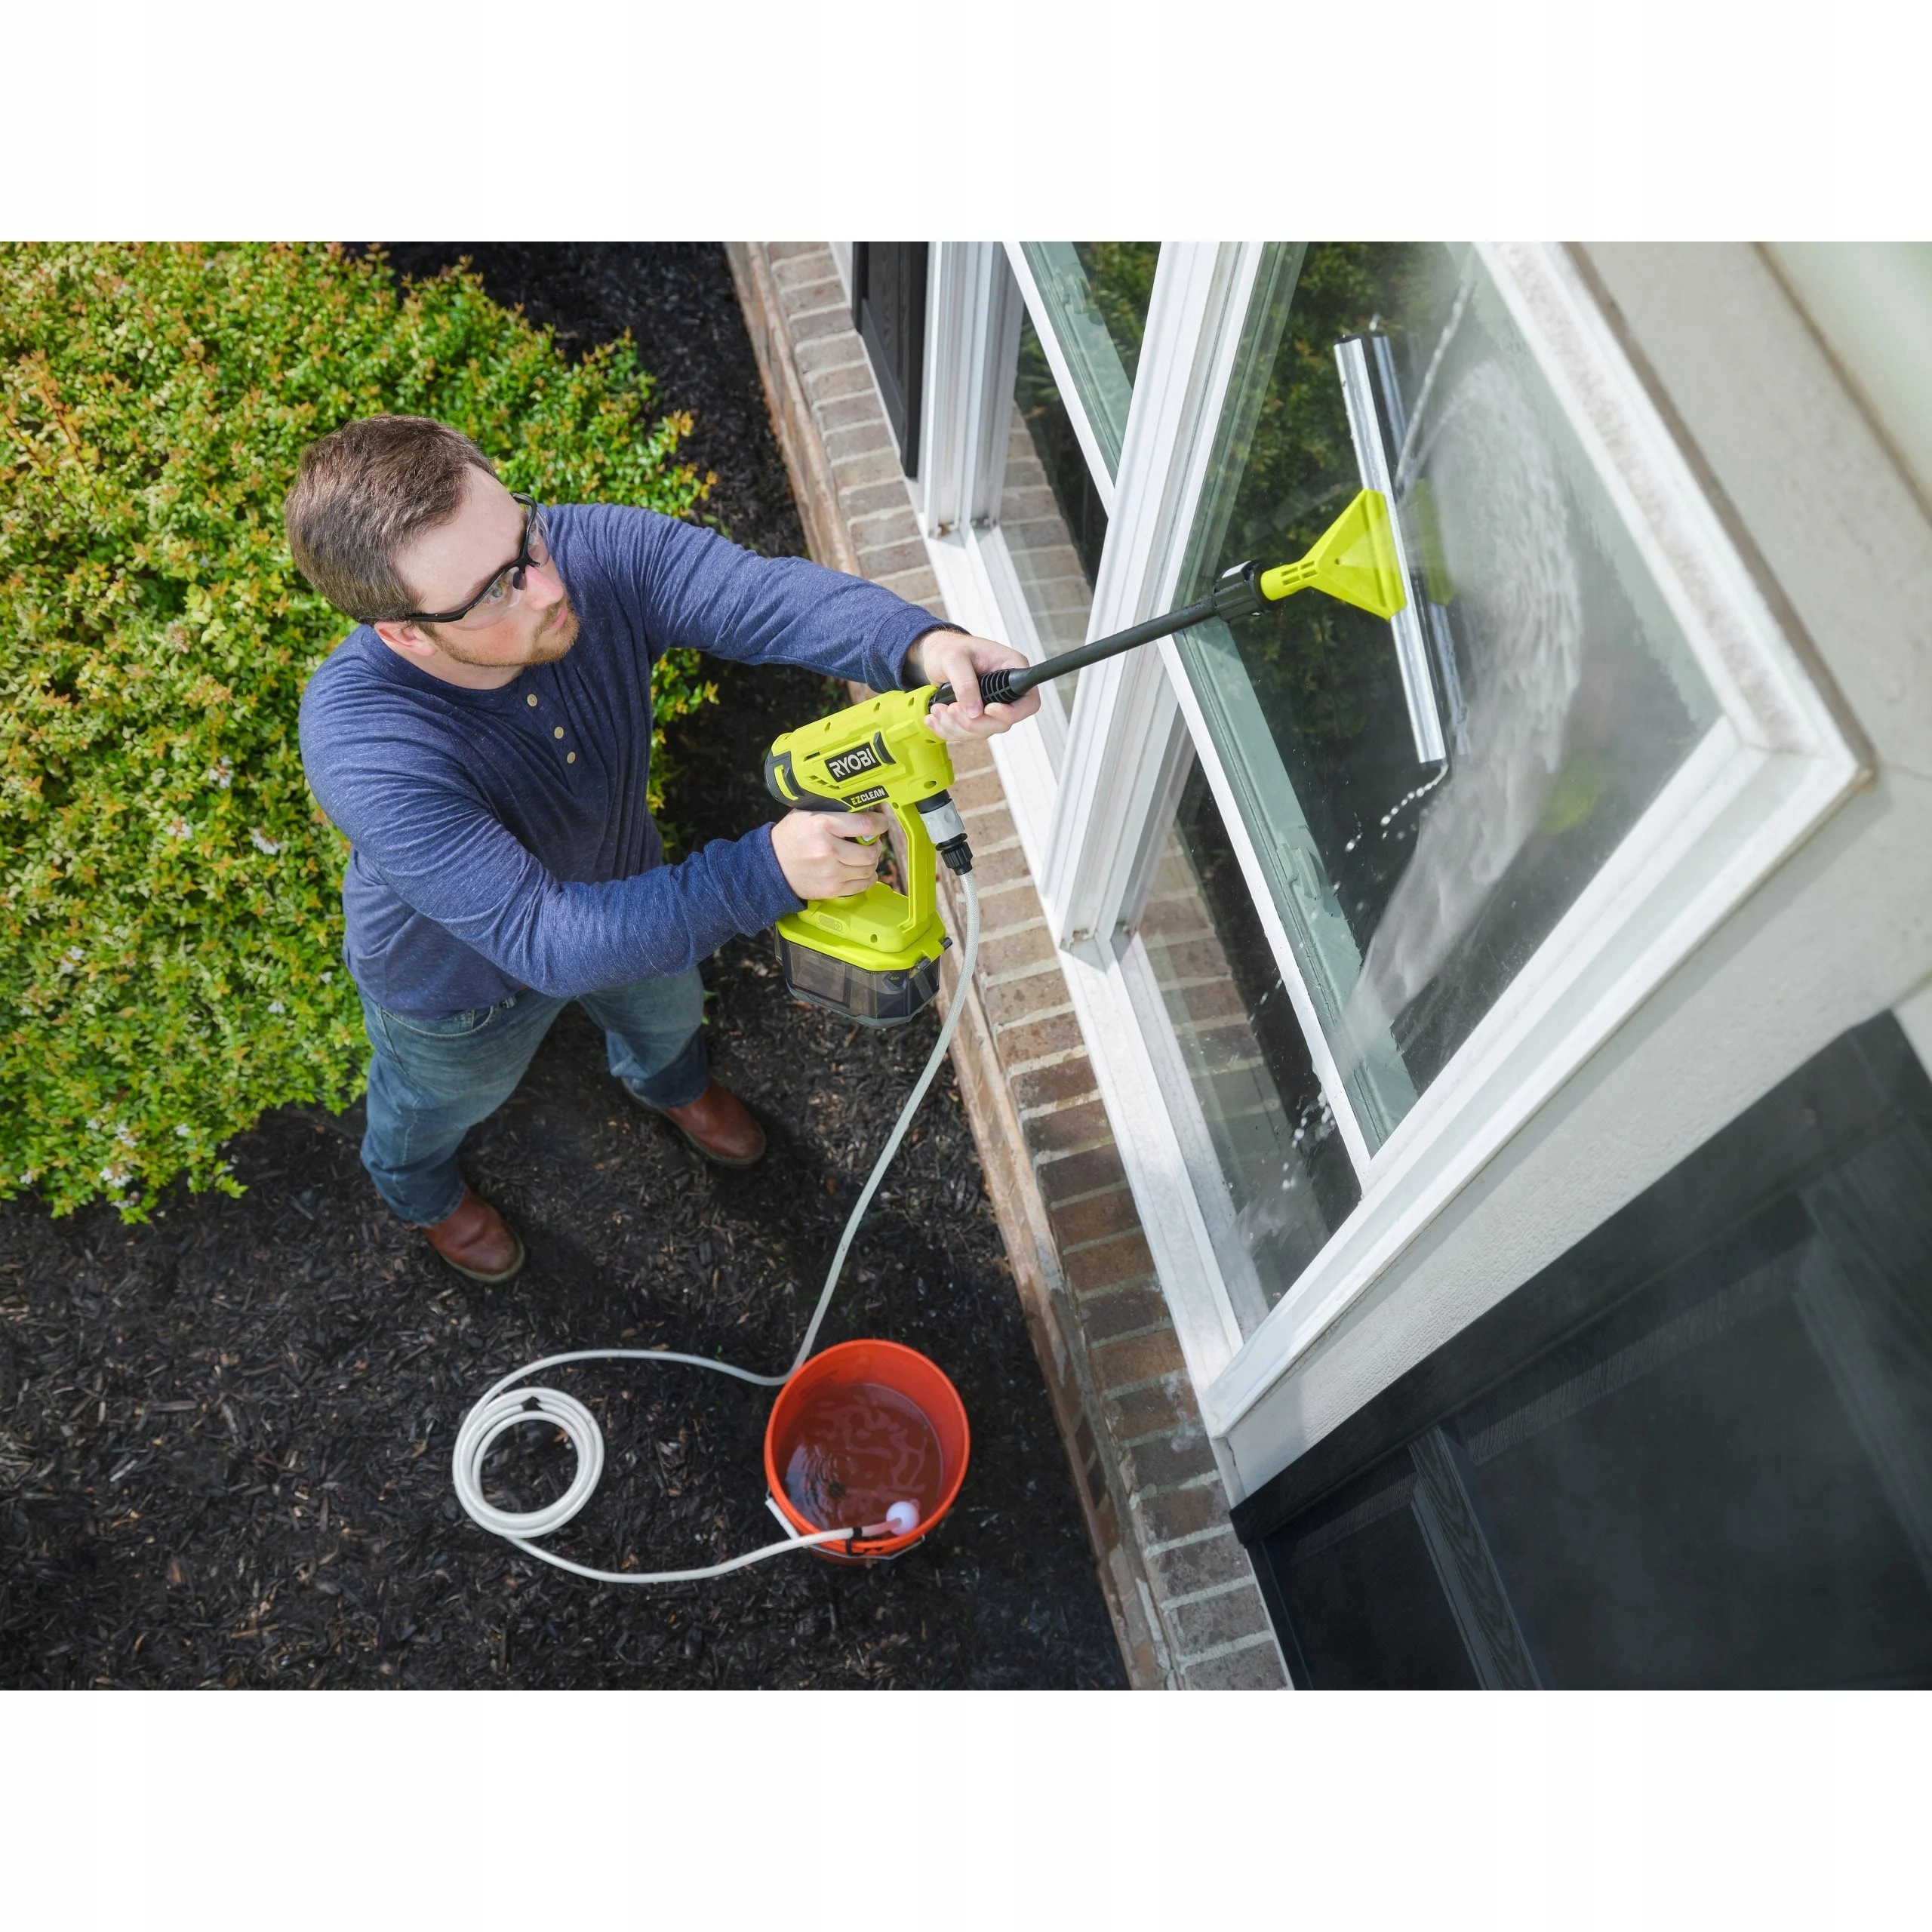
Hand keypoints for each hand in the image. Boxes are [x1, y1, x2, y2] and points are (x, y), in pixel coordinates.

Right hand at [770, 809, 886, 900]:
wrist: (771, 867)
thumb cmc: (790, 838)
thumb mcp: (807, 814)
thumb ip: (833, 811)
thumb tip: (863, 809)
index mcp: (822, 825)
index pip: (865, 824)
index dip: (880, 823)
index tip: (882, 823)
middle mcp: (828, 849)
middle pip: (870, 851)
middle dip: (876, 845)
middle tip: (872, 841)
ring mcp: (831, 872)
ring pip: (868, 869)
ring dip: (872, 862)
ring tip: (865, 855)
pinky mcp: (831, 889)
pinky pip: (861, 885)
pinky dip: (867, 878)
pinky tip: (862, 871)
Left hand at [906, 630, 1041, 743]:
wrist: (937, 654)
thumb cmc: (949, 648)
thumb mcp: (953, 659)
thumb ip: (965, 683)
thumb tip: (974, 712)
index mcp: (1011, 669)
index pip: (1028, 702)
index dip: (1011, 713)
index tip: (988, 709)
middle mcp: (1006, 691)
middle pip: (1003, 723)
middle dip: (973, 723)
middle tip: (951, 709)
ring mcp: (992, 705)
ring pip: (983, 731)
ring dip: (956, 727)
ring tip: (937, 710)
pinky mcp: (978, 716)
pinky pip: (968, 734)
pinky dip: (948, 730)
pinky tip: (935, 718)